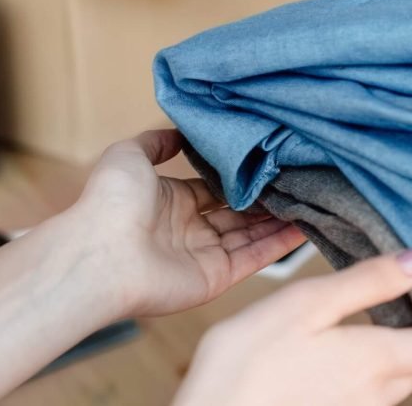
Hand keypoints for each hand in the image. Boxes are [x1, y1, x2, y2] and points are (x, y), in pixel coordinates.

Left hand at [69, 130, 305, 317]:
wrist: (100, 254)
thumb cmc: (110, 203)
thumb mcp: (129, 155)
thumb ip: (156, 142)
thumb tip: (179, 133)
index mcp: (171, 202)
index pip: (216, 190)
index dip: (242, 180)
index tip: (271, 164)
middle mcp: (189, 230)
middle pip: (239, 214)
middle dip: (267, 200)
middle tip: (299, 181)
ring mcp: (203, 256)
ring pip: (251, 235)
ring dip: (279, 221)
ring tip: (311, 201)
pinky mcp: (215, 278)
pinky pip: (253, 259)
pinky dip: (278, 245)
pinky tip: (303, 228)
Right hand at [174, 250, 411, 405]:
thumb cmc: (244, 366)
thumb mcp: (307, 304)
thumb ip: (368, 282)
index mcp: (376, 360)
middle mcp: (374, 396)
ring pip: (391, 387)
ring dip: (399, 361)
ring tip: (388, 332)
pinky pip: (364, 401)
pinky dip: (367, 379)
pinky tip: (340, 363)